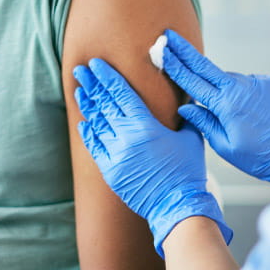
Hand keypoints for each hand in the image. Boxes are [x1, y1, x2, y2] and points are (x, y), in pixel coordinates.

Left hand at [74, 59, 232, 257]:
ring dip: (87, 105)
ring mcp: (115, 153)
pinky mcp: (110, 170)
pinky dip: (88, 133)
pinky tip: (83, 122)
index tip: (96, 64)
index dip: (107, 76)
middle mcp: (126, 136)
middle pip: (104, 103)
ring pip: (96, 123)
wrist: (177, 205)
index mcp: (145, 124)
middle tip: (80, 71)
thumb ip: (185, 116)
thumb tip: (185, 101)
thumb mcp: (191, 137)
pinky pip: (94, 146)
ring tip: (79, 91)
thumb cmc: (187, 171)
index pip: (121, 93)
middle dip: (91, 84)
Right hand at [163, 30, 269, 187]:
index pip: (193, 81)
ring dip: (222, 88)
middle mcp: (240, 87)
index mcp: (226, 105)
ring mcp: (256, 82)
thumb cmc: (257, 156)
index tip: (162, 50)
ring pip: (228, 79)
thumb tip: (186, 106)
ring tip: (236, 114)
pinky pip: (248, 83)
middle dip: (184, 50)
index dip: (175, 65)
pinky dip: (243, 93)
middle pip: (205, 65)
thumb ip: (203, 122)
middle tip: (168, 35)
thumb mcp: (224, 146)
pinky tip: (252, 112)